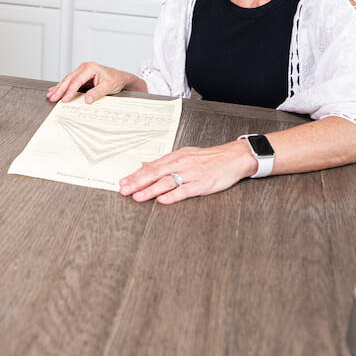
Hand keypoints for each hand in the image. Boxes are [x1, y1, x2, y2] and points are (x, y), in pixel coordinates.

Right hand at [47, 62, 134, 103]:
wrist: (119, 77)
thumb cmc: (115, 80)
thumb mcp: (108, 87)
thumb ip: (97, 93)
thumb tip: (87, 99)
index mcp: (90, 68)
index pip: (77, 81)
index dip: (70, 91)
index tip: (65, 99)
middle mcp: (84, 67)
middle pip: (69, 79)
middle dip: (60, 89)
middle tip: (52, 97)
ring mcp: (81, 71)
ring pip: (67, 80)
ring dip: (58, 88)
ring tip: (50, 95)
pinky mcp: (81, 76)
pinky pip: (70, 82)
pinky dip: (62, 87)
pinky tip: (54, 90)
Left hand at [119, 140, 256, 203]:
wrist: (233, 157)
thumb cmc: (208, 158)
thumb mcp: (184, 155)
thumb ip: (164, 162)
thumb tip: (144, 165)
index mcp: (175, 158)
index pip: (151, 167)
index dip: (136, 175)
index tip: (123, 182)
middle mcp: (181, 164)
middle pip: (155, 173)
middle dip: (138, 182)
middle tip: (124, 190)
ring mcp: (191, 174)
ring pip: (167, 182)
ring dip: (150, 190)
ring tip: (138, 197)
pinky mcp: (202, 184)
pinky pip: (185, 190)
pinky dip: (173, 195)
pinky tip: (162, 199)